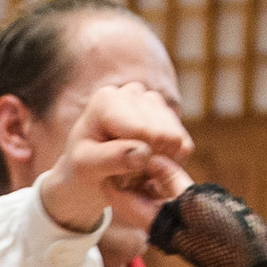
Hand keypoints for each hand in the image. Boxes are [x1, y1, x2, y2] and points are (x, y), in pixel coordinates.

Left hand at [32, 78, 194, 232]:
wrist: (90, 171)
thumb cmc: (83, 168)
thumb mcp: (86, 168)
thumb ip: (111, 159)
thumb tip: (144, 152)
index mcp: (106, 100)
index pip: (141, 131)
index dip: (136, 160)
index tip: (116, 173)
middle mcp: (132, 91)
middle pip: (161, 134)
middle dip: (148, 162)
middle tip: (126, 175)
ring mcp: (152, 100)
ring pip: (175, 139)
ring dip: (159, 163)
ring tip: (134, 171)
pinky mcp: (168, 115)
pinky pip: (184, 145)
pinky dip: (169, 162)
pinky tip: (148, 167)